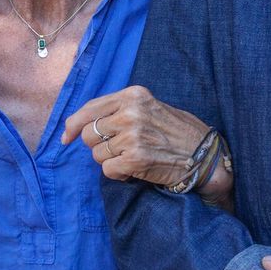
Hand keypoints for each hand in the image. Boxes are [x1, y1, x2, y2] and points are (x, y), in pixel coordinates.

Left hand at [62, 86, 220, 193]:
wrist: (204, 154)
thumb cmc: (175, 131)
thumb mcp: (149, 107)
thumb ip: (118, 110)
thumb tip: (79, 126)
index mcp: (133, 95)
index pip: (89, 109)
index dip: (73, 125)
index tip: (66, 137)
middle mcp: (130, 113)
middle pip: (89, 135)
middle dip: (99, 146)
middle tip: (119, 149)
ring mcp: (132, 136)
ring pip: (97, 155)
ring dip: (111, 161)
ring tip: (133, 157)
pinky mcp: (134, 159)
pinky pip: (108, 170)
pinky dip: (118, 174)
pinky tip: (134, 169)